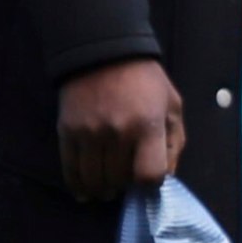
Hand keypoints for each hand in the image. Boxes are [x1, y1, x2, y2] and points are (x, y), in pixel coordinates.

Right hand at [57, 57, 182, 201]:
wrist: (103, 51)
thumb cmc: (144, 80)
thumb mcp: (172, 105)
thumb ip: (174, 143)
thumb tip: (166, 178)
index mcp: (148, 125)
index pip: (149, 175)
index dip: (149, 185)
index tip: (146, 180)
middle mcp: (117, 131)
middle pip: (119, 180)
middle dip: (124, 186)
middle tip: (124, 183)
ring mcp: (90, 132)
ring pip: (94, 179)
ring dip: (101, 190)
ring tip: (105, 189)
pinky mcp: (67, 130)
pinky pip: (70, 169)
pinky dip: (77, 185)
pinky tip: (83, 191)